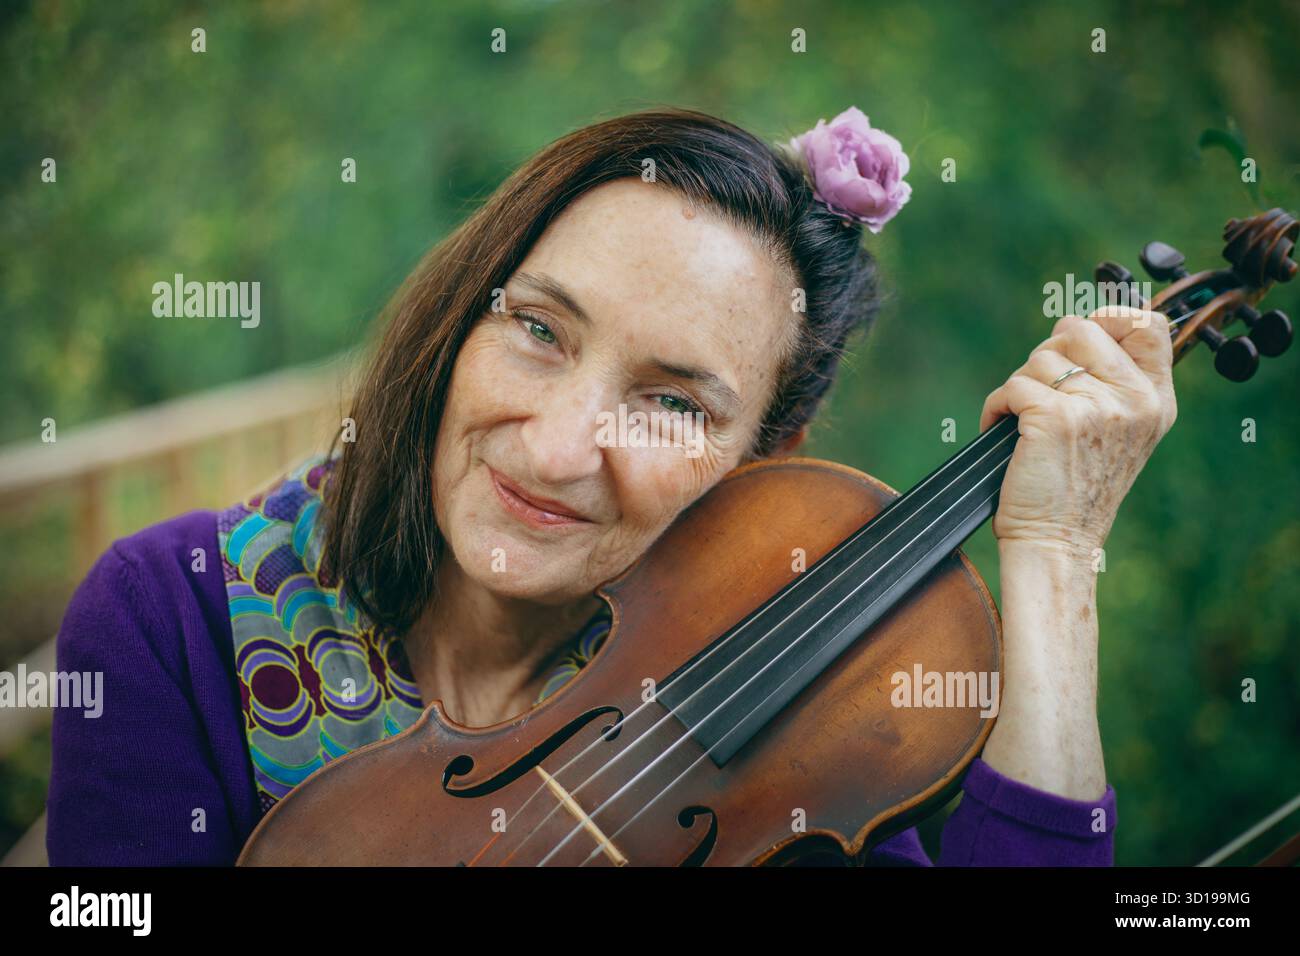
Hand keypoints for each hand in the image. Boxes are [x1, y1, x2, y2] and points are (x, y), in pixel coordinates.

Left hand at [978, 305, 1177, 557]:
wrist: (1057, 542)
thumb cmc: (1076, 489)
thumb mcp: (1118, 433)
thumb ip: (1113, 382)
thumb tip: (1081, 325)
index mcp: (1155, 401)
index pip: (1145, 324)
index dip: (1107, 319)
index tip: (1079, 343)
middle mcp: (1133, 400)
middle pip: (1079, 329)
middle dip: (1049, 354)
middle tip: (1042, 392)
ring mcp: (1096, 406)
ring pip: (1040, 358)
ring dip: (1020, 386)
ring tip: (1025, 423)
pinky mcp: (1054, 417)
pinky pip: (1011, 386)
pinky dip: (996, 407)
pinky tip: (1003, 431)